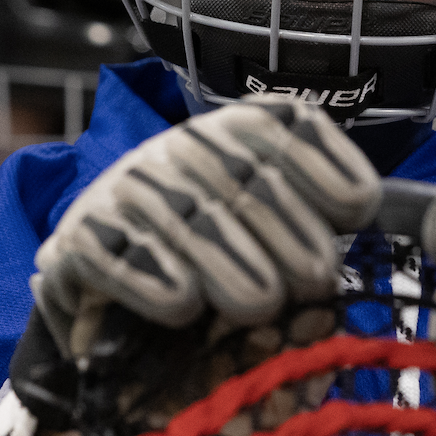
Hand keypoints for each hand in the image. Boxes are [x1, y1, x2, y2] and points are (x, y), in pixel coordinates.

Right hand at [32, 99, 380, 356]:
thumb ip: (317, 250)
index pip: (289, 129)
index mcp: (241, 135)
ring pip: (188, 218)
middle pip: (245, 179)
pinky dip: (152, 281)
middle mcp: (185, 148)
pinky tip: (181, 305)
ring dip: (230, 264)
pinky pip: (117, 253)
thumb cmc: (215, 270)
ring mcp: (128, 187)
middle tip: (313, 282)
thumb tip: (347, 297)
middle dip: (288, 231)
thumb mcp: (275, 245)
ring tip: (259, 305)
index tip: (356, 213)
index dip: (325, 167)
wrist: (111, 294)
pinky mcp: (78, 235)